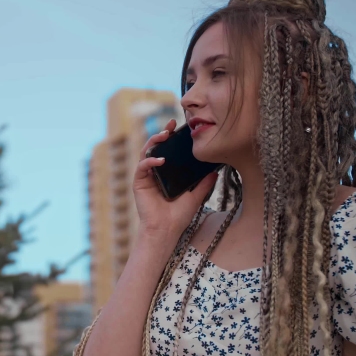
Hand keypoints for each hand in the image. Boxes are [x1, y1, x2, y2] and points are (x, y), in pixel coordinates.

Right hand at [133, 118, 218, 239]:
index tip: (181, 128)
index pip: (168, 150)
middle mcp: (155, 172)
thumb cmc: (178, 216)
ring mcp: (146, 176)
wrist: (167, 230)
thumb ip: (204, 183)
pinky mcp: (139, 183)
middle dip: (162, 133)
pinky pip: (142, 167)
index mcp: (167, 173)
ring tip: (164, 135)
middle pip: (156, 147)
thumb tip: (216, 170)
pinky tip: (160, 160)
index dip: (172, 138)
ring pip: (146, 152)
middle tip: (171, 125)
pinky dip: (150, 161)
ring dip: (153, 141)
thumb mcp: (196, 196)